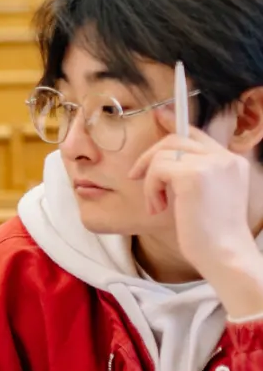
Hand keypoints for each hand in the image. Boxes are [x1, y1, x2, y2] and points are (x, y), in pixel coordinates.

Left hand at [132, 110, 262, 317]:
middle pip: (176, 138)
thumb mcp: (207, 195)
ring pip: (163, 153)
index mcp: (232, 163)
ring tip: (157, 204)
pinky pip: (157, 169)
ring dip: (151, 180)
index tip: (159, 115)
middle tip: (138, 177)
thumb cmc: (211, 233)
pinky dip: (151, 189)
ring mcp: (211, 165)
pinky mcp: (193, 175)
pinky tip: (159, 207)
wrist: (224, 255)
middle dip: (150, 156)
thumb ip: (193, 171)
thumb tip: (163, 151)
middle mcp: (225, 159)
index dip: (175, 123)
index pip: (198, 134)